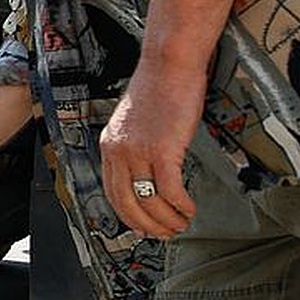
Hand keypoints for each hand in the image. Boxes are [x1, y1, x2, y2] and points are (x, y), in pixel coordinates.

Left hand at [99, 60, 200, 238]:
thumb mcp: (135, 122)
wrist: (168, 65)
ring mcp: (138, 152)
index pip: (112, 193)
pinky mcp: (162, 150)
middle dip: (148, 226)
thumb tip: (146, 171)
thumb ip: (134, 146)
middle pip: (127, 204)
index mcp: (109, 145)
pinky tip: (190, 209)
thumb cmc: (158, 88)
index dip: (128, 216)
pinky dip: (181, 206)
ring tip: (182, 223)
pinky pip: (170, 191)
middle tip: (165, 234)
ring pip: (150, 202)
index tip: (142, 227)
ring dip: (168, 220)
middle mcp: (119, 151)